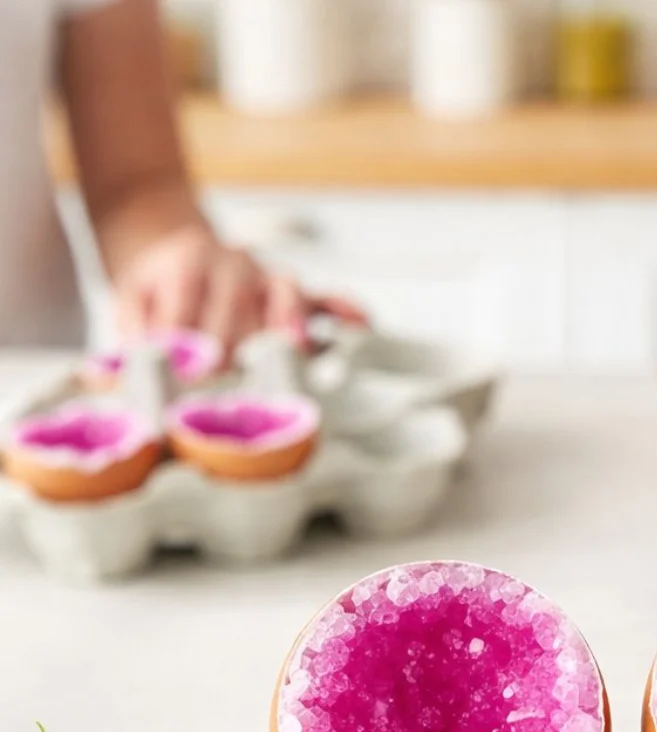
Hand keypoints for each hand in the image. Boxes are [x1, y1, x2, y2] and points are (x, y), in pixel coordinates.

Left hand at [114, 227, 368, 360]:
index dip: (182, 350)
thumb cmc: (158, 284)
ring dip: (286, 335)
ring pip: (285, 302)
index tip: (181, 385)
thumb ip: (133, 332)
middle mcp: (234, 264)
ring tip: (287, 364)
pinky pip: (325, 297)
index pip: (189, 311)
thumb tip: (134, 371)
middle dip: (232, 355)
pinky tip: (360, 325)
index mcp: (189, 263)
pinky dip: (344, 310)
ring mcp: (268, 275)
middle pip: (240, 313)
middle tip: (228, 396)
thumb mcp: (131, 299)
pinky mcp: (292, 290)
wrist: (178, 243)